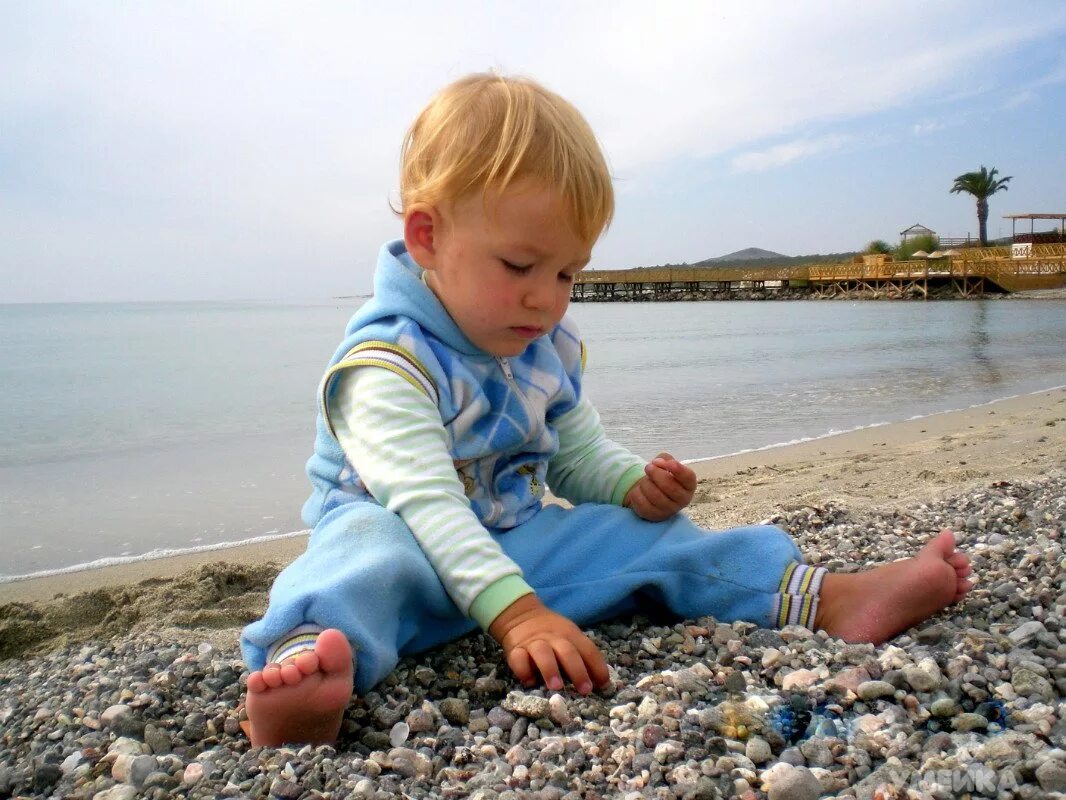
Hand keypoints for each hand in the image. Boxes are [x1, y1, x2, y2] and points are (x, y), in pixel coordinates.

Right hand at [488, 594, 609, 694]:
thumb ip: (582, 656)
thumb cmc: (552, 633)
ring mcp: (534, 643)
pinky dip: (523, 670)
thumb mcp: (570, 637)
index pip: (588, 649)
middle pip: (567, 652)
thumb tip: (600, 683)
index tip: (604, 686)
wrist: (521, 615)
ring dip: (550, 670)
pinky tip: (529, 681)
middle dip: (577, 671)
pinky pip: (518, 658)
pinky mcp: (515, 649)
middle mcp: (553, 638)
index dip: (597, 667)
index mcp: (571, 635)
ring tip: (556, 687)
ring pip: (543, 653)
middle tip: (584, 690)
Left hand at [623, 452, 696, 521]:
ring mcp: (669, 510)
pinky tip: (639, 490)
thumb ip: (665, 459)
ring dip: (645, 483)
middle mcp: (682, 500)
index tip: (669, 463)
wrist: (651, 492)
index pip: (688, 478)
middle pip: (670, 487)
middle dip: (656, 474)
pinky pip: (642, 504)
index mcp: (689, 485)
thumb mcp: (666, 463)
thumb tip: (658, 463)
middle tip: (648, 467)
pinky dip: (637, 493)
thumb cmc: (662, 475)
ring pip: (655, 495)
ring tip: (645, 480)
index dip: (679, 469)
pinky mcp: (655, 516)